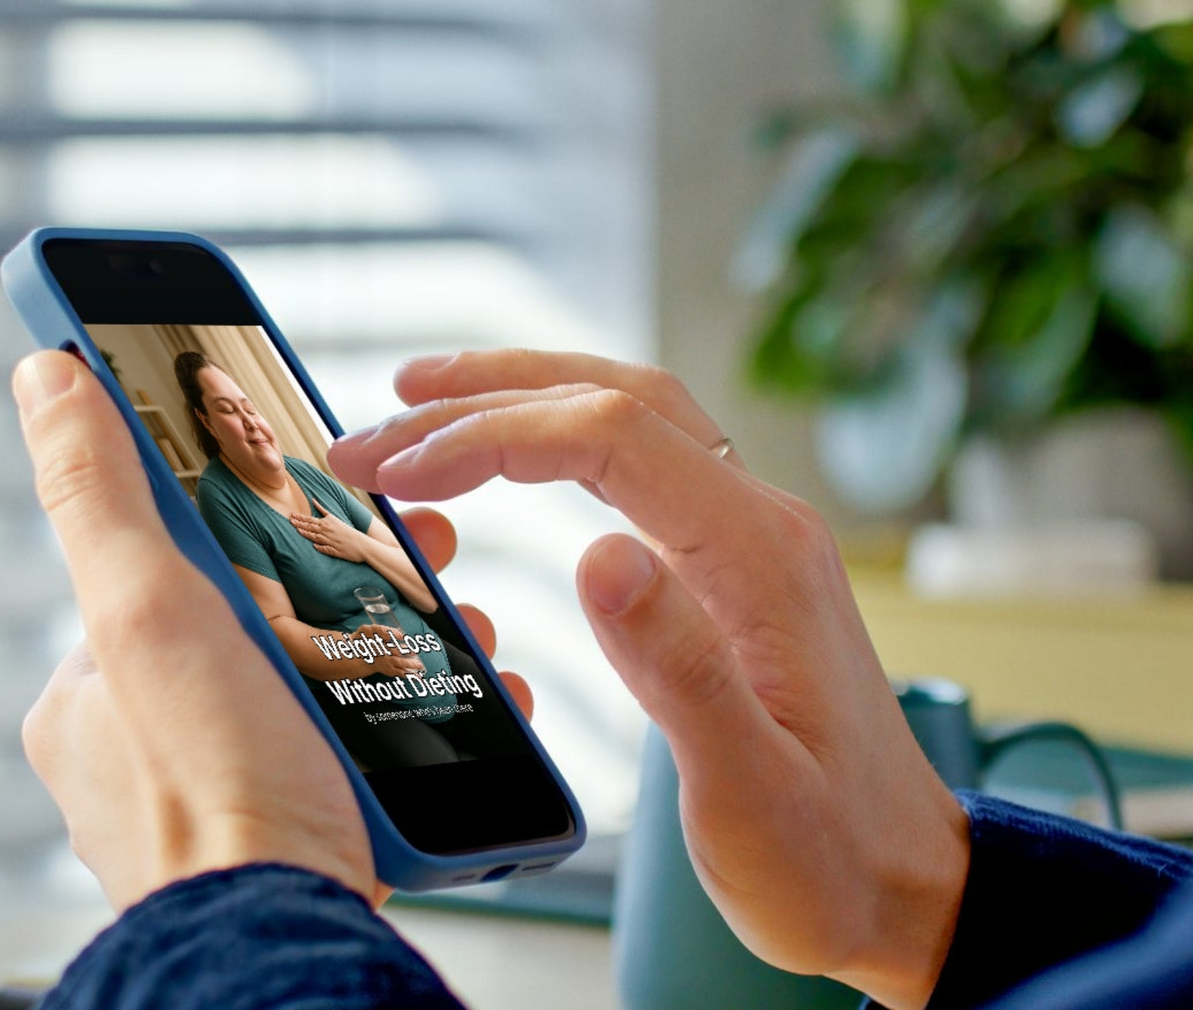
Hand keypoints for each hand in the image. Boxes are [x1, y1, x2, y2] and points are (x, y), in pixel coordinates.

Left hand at [12, 350, 528, 911]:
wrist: (293, 942)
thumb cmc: (214, 792)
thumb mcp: (145, 612)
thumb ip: (100, 493)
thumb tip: (47, 376)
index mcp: (95, 692)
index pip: (176, 565)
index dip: (259, 512)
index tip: (330, 484)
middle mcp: (150, 746)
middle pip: (264, 617)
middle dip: (352, 577)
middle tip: (427, 553)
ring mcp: (226, 789)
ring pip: (321, 681)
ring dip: (398, 644)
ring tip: (465, 627)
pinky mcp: (297, 829)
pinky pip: (357, 748)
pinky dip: (413, 716)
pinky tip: (460, 701)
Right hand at [328, 349, 968, 1009]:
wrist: (903, 886)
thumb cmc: (826, 857)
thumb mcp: (747, 791)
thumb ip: (678, 671)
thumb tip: (597, 554)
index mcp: (760, 558)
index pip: (611, 437)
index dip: (492, 436)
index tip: (400, 470)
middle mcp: (760, 523)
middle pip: (615, 398)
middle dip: (485, 397)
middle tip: (377, 430)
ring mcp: (750, 538)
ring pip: (630, 414)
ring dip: (523, 395)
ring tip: (422, 399)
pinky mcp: (732, 565)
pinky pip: (640, 462)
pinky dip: (560, 435)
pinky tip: (511, 450)